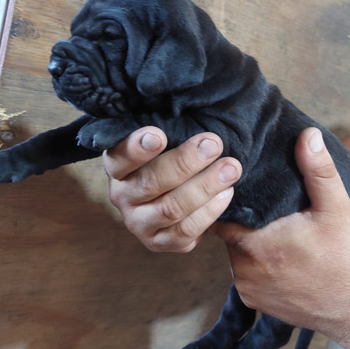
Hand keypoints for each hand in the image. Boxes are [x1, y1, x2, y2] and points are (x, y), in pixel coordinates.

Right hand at [103, 127, 241, 252]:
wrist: (177, 197)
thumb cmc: (172, 159)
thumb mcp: (165, 142)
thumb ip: (171, 129)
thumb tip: (196, 105)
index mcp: (118, 168)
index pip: (119, 158)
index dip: (136, 148)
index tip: (158, 134)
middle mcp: (122, 197)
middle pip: (150, 183)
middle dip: (184, 163)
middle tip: (213, 144)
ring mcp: (138, 223)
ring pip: (170, 209)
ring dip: (204, 187)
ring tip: (231, 168)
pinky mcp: (158, 243)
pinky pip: (184, 232)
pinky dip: (208, 213)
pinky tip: (226, 193)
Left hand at [211, 128, 349, 341]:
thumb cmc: (345, 258)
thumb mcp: (336, 209)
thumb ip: (318, 171)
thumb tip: (308, 135)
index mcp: (255, 243)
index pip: (220, 214)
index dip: (226, 199)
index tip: (236, 188)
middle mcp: (242, 269)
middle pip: (227, 232)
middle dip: (241, 220)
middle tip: (259, 208)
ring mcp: (245, 288)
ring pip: (233, 254)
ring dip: (246, 242)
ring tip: (267, 230)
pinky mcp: (252, 301)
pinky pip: (242, 273)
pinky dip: (252, 263)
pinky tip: (272, 255)